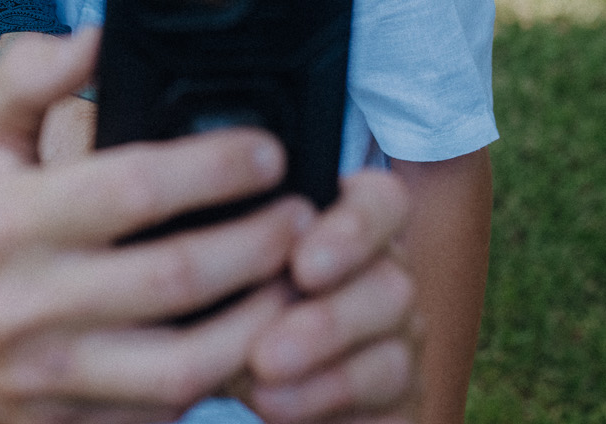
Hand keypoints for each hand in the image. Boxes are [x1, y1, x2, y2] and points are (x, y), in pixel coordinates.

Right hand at [0, 30, 316, 421]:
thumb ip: (31, 74)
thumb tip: (100, 35)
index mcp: (3, 221)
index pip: (131, 189)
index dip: (212, 169)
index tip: (267, 152)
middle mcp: (21, 305)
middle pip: (172, 279)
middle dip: (256, 244)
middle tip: (304, 215)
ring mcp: (39, 379)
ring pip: (178, 367)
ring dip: (255, 325)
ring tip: (296, 282)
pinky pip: (153, 416)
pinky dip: (212, 383)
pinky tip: (246, 340)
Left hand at [246, 170, 418, 422]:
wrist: (240, 380)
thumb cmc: (223, 307)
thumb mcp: (225, 270)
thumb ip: (234, 248)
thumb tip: (207, 245)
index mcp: (351, 228)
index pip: (383, 203)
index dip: (354, 229)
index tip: (302, 265)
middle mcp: (385, 281)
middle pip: (392, 286)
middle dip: (326, 323)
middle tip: (266, 354)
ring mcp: (398, 347)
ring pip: (392, 357)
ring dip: (324, 379)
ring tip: (262, 389)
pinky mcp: (398, 407)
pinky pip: (390, 412)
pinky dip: (329, 410)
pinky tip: (278, 410)